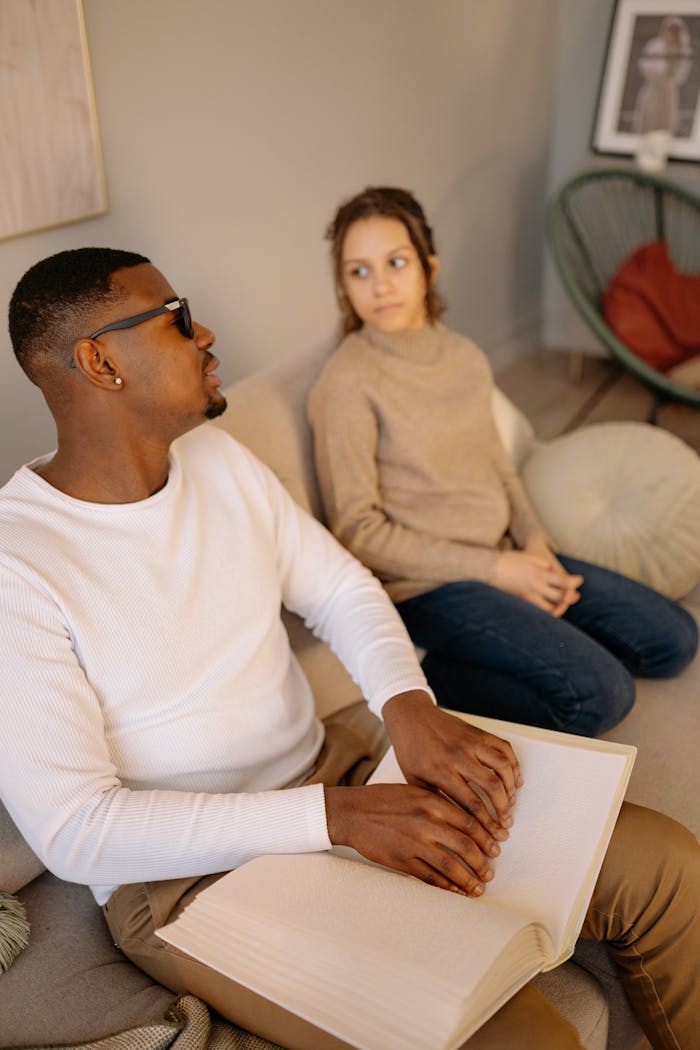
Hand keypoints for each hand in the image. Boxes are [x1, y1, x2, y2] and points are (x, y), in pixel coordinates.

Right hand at [324, 781, 498, 896]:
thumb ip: (438, 803)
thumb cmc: (382, 800)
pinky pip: (430, 878)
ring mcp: (413, 842)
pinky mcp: (402, 860)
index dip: (486, 836)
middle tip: (490, 870)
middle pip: (465, 845)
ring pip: (450, 865)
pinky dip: (447, 887)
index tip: (497, 846)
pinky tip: (456, 892)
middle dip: (482, 861)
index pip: (469, 820)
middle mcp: (425, 821)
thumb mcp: (414, 791)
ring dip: (468, 879)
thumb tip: (466, 820)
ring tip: (479, 887)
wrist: (351, 813)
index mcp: (430, 801)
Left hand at [382, 692, 520, 837]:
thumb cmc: (410, 751)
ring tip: (511, 804)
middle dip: (503, 809)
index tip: (494, 835)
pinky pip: (504, 747)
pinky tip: (515, 780)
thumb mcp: (414, 780)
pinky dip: (514, 764)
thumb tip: (456, 825)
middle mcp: (458, 755)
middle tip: (506, 824)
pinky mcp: (478, 732)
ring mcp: (470, 741)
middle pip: (492, 786)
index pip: (471, 802)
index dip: (487, 823)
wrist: (410, 716)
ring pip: (502, 766)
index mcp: (440, 770)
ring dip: (511, 788)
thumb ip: (435, 800)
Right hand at [492, 542, 581, 616]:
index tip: (580, 580)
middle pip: (561, 596)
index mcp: (540, 573)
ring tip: (563, 605)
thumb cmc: (508, 560)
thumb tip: (551, 569)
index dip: (574, 582)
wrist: (489, 569)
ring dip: (560, 607)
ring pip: (551, 607)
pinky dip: (547, 612)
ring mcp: (529, 595)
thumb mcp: (528, 557)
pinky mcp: (522, 601)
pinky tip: (550, 611)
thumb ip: (542, 563)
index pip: (564, 581)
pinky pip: (538, 610)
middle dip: (570, 596)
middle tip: (575, 595)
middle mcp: (537, 586)